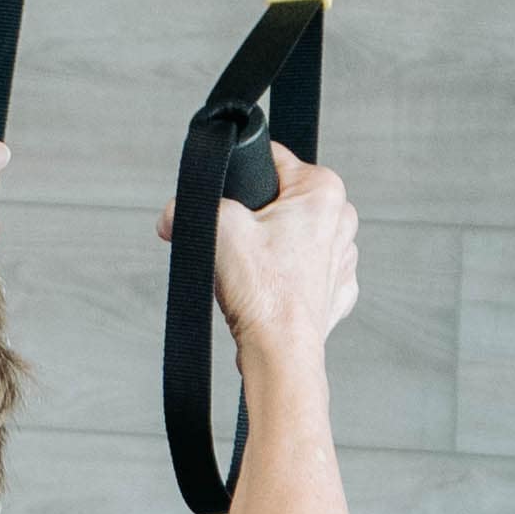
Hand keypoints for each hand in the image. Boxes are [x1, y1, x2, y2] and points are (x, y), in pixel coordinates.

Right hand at [157, 152, 358, 377]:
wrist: (279, 353)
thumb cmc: (265, 295)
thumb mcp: (218, 226)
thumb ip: (191, 204)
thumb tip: (172, 214)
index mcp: (324, 191)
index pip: (272, 160)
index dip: (239, 179)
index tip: (228, 204)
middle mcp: (341, 220)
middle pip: (281, 200)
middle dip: (255, 217)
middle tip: (238, 242)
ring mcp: (342, 258)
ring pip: (291, 236)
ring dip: (269, 248)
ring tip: (253, 270)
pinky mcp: (336, 290)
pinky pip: (300, 270)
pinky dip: (282, 278)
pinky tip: (267, 289)